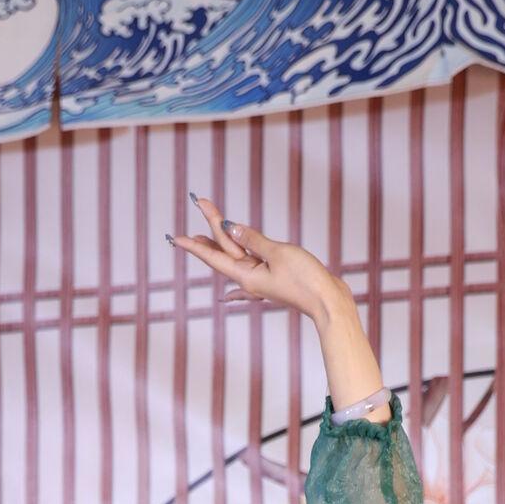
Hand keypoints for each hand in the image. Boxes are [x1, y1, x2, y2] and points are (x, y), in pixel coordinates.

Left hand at [169, 194, 355, 327]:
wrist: (328, 301)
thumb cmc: (305, 279)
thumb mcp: (278, 253)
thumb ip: (253, 240)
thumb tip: (231, 228)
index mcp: (246, 275)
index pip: (214, 256)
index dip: (195, 244)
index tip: (176, 236)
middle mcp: (249, 279)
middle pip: (224, 251)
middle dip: (210, 228)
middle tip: (199, 202)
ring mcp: (261, 280)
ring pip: (236, 257)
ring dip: (221, 243)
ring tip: (205, 233)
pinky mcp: (273, 279)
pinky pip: (250, 271)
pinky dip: (237, 276)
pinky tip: (227, 296)